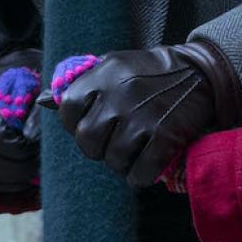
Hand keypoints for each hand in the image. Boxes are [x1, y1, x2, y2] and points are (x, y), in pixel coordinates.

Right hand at [0, 51, 42, 198]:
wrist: (18, 66)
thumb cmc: (37, 76)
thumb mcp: (45, 86)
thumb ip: (41, 112)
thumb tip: (32, 140)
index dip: (19, 151)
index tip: (39, 149)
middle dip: (18, 170)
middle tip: (39, 167)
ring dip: (8, 180)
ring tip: (30, 176)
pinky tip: (17, 181)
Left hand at [40, 40, 241, 188]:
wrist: (199, 72)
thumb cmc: (149, 72)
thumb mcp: (115, 66)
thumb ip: (83, 82)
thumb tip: (43, 100)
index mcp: (104, 74)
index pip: (68, 108)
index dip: (75, 123)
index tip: (90, 125)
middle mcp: (120, 95)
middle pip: (87, 141)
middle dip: (97, 148)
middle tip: (112, 143)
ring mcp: (143, 117)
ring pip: (113, 160)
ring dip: (122, 163)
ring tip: (133, 152)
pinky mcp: (165, 136)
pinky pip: (140, 172)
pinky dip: (140, 176)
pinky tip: (145, 165)